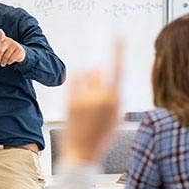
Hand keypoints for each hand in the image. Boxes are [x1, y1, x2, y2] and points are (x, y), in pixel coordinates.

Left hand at [0, 29, 24, 66]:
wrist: (19, 53)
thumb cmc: (6, 51)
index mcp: (3, 39)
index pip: (1, 36)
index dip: (1, 34)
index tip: (0, 31)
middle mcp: (9, 41)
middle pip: (0, 50)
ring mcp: (15, 45)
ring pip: (6, 56)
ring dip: (3, 62)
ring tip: (3, 63)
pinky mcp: (20, 50)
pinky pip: (11, 59)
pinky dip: (9, 62)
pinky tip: (8, 62)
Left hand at [62, 42, 121, 163]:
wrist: (82, 152)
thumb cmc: (101, 135)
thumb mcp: (116, 117)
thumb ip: (114, 94)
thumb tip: (108, 74)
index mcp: (116, 100)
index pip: (119, 69)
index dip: (118, 50)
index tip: (118, 35)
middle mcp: (101, 97)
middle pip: (99, 70)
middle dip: (98, 75)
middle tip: (95, 89)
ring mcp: (84, 98)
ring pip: (86, 73)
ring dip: (87, 79)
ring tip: (87, 97)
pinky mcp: (70, 101)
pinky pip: (73, 79)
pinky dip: (76, 80)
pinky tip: (78, 91)